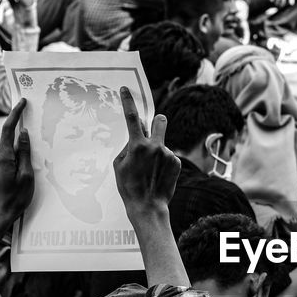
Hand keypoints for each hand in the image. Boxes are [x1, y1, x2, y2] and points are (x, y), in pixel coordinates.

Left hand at [0, 98, 34, 229]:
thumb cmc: (15, 198)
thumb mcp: (27, 175)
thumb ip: (25, 153)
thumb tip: (24, 134)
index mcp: (3, 157)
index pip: (9, 129)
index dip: (15, 114)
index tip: (22, 102)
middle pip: (10, 143)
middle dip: (22, 149)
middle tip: (29, 169)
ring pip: (8, 152)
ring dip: (17, 160)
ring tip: (22, 180)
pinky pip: (4, 159)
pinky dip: (12, 164)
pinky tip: (15, 180)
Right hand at [114, 86, 180, 219]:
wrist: (148, 206)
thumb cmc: (129, 187)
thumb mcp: (119, 165)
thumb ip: (127, 147)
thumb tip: (135, 138)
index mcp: (137, 146)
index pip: (131, 118)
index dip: (128, 101)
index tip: (125, 89)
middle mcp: (155, 146)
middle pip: (160, 120)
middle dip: (157, 121)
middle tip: (154, 127)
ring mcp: (168, 154)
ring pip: (162, 144)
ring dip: (157, 151)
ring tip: (152, 170)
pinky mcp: (177, 162)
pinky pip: (168, 156)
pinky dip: (163, 163)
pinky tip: (158, 176)